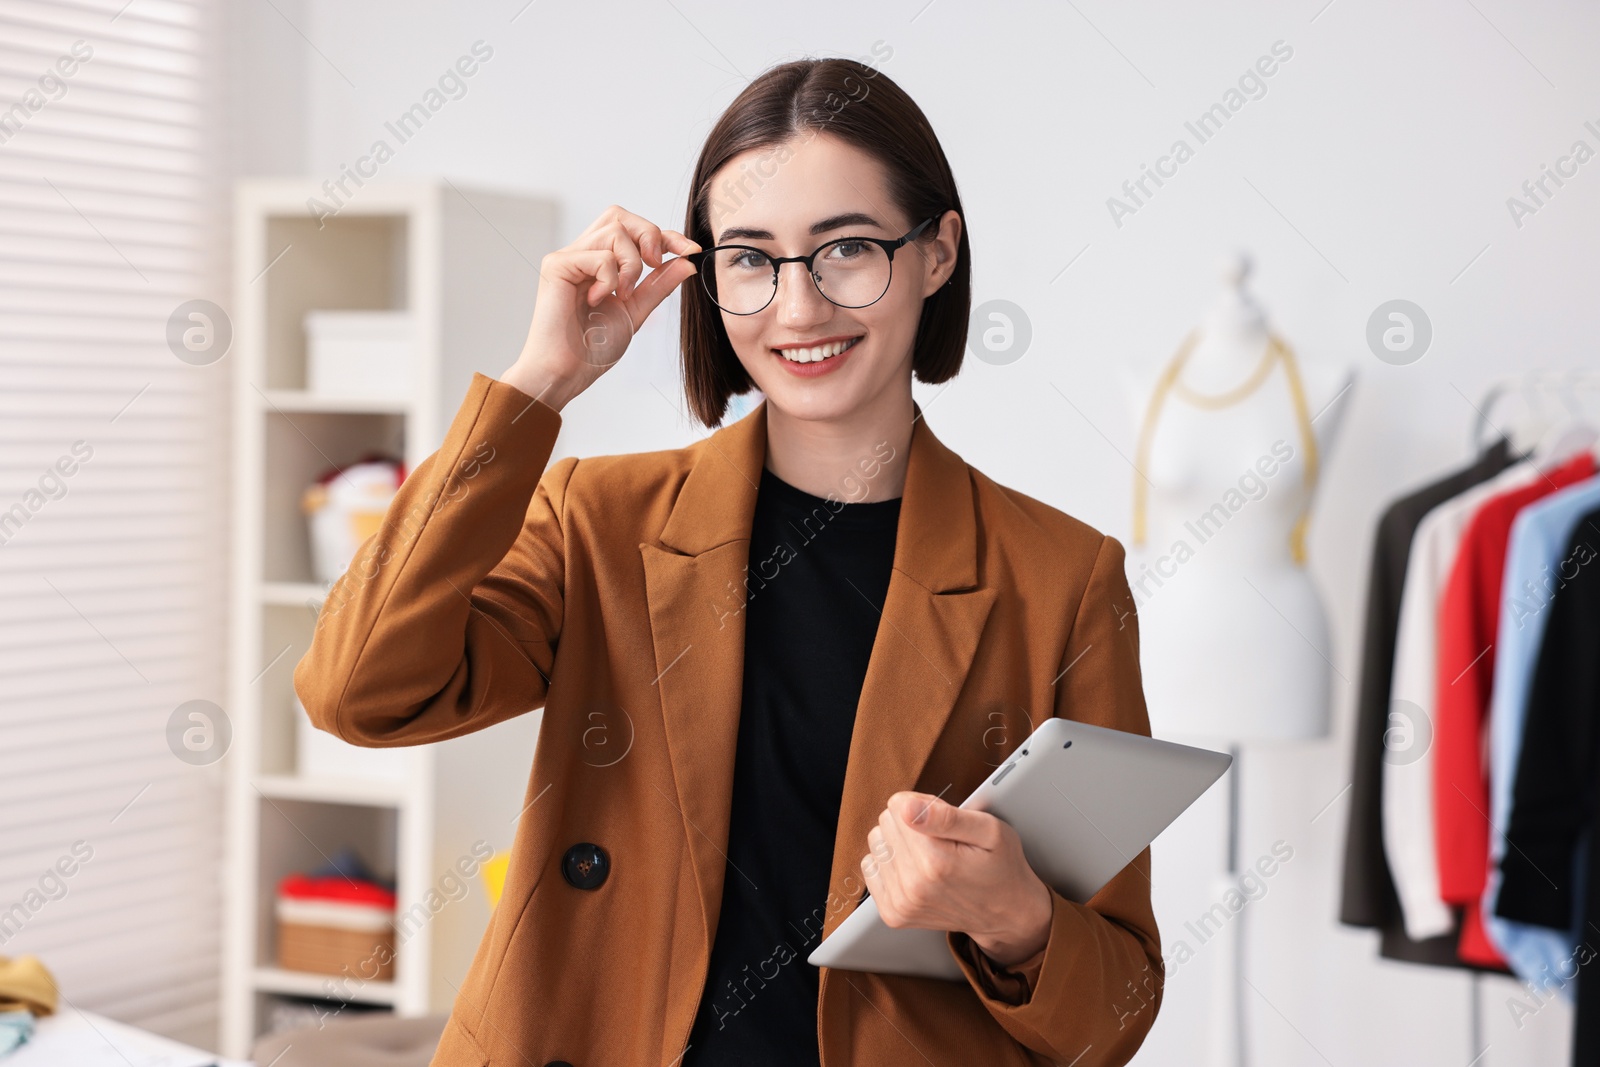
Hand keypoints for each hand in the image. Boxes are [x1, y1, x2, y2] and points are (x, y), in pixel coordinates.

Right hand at [501, 205, 700, 411]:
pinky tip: (597, 300)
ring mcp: (568, 258)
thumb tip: (687, 261)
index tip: (690, 250)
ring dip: (631, 264)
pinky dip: (610, 278)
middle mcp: (582, 255)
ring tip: (621, 295)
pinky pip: (599, 256)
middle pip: (620, 216)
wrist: (566, 372)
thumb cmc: (593, 349)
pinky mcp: (556, 265)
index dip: (665, 236)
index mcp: (600, 264)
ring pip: (614, 231)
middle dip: (648, 234)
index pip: (634, 232)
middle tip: (654, 264)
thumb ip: (659, 285)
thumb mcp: (636, 311)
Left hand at [861, 791, 1053, 968]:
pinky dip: (890, 864)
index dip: (922, 806)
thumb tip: (905, 806)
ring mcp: (902, 903)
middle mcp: (914, 886)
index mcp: (936, 861)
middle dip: (910, 824)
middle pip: (885, 823)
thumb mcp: (989, 831)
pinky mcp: (893, 914)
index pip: (898, 806)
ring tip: (929, 856)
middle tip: (941, 841)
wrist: (1004, 914)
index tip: (943, 821)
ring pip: (876, 844)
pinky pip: (871, 869)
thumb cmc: (1000, 867)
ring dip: (899, 844)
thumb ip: (946, 815)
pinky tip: (915, 870)